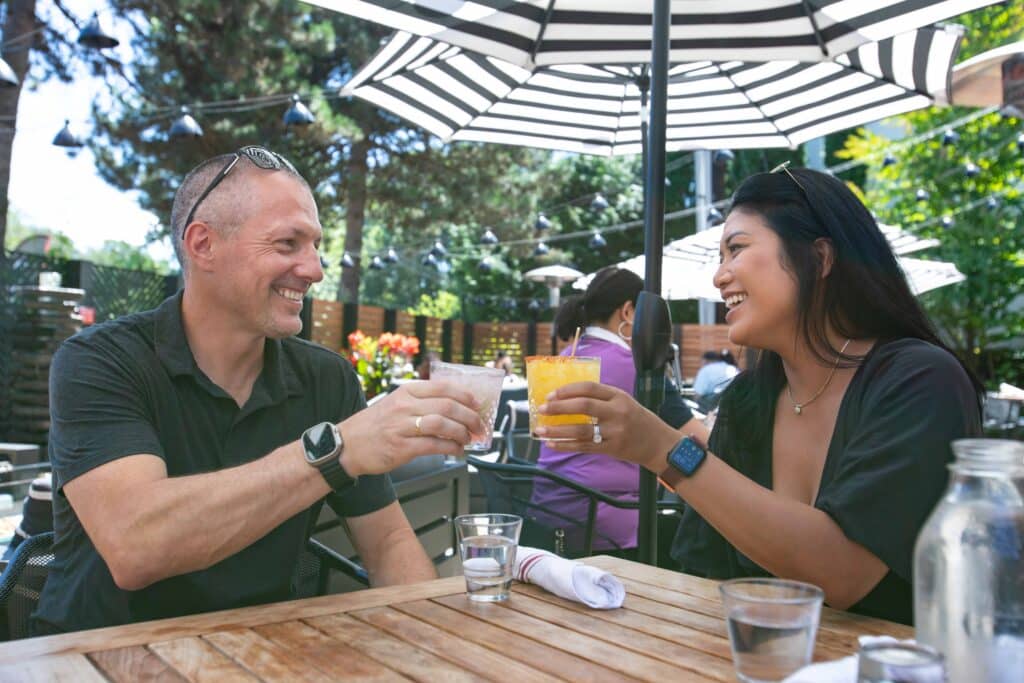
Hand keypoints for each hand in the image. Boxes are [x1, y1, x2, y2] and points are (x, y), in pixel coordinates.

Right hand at [339, 380, 483, 475]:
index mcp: (406, 391)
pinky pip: (434, 446)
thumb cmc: (374, 426)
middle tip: (478, 425)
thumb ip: (421, 401)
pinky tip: (456, 450)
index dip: (465, 396)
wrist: (347, 445)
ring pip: (442, 425)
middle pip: (447, 406)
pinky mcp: (401, 448)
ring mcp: (402, 427)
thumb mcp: (395, 402)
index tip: (476, 404)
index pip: (443, 387)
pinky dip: (451, 448)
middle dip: (469, 417)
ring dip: (462, 432)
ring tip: (468, 438)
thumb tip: (455, 406)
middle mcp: (404, 406)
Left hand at [536, 382, 680, 472]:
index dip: (568, 390)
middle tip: (542, 409)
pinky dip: (566, 445)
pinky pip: (585, 447)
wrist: (659, 444)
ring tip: (540, 430)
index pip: (590, 388)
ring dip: (557, 431)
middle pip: (584, 406)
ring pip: (581, 430)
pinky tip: (552, 444)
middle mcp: (617, 412)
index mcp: (619, 396)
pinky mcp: (612, 449)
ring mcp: (615, 432)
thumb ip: (601, 399)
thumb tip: (566, 399)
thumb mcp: (623, 402)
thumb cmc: (637, 420)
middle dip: (559, 407)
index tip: (551, 394)